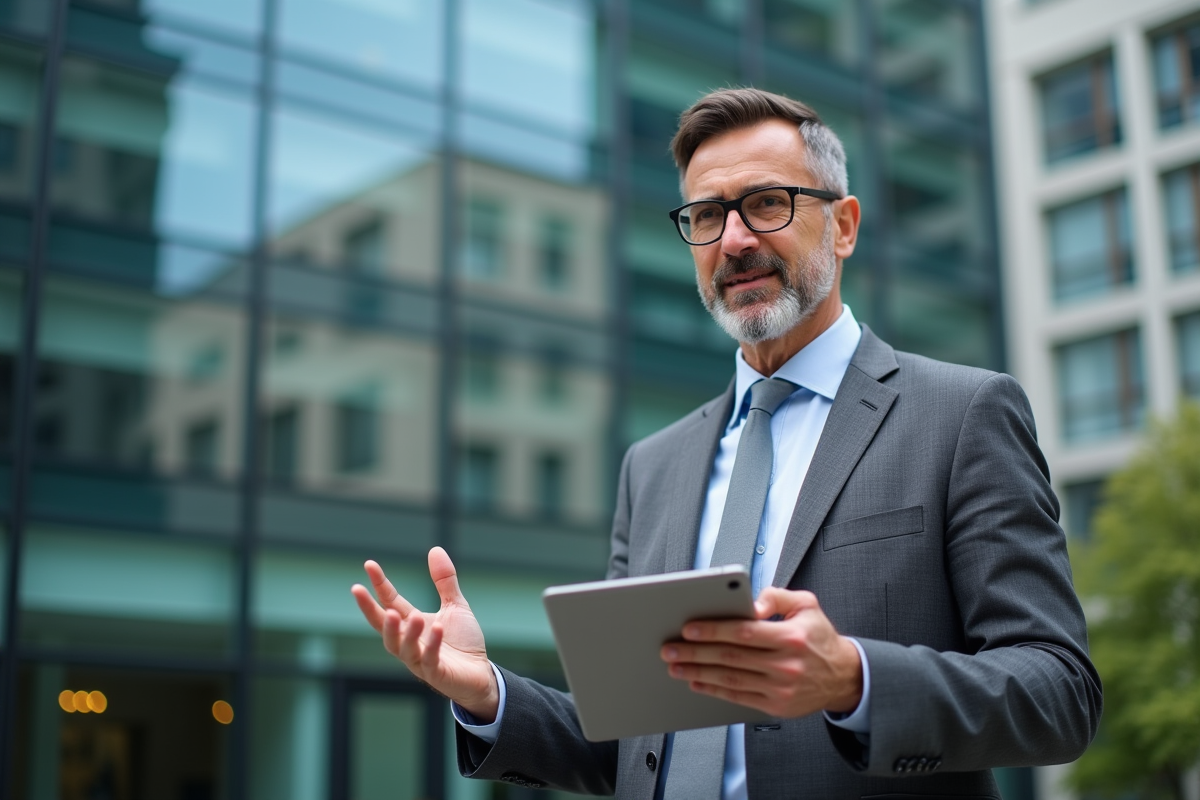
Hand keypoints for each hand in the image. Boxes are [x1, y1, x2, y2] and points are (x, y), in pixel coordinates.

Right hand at [351, 547, 499, 721]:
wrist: (480, 674)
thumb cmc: (463, 642)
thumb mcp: (455, 606)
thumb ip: (444, 581)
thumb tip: (435, 549)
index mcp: (411, 624)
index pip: (390, 602)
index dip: (379, 584)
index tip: (369, 564)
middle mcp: (410, 642)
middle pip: (383, 626)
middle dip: (368, 609)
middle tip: (357, 590)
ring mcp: (420, 660)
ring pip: (402, 647)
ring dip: (402, 630)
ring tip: (406, 614)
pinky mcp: (436, 673)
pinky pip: (430, 659)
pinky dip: (432, 644)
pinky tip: (437, 628)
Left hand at [659, 588, 861, 718]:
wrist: (843, 676)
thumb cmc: (818, 636)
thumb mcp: (806, 604)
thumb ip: (776, 596)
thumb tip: (751, 603)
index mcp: (791, 637)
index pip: (744, 632)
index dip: (714, 630)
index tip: (689, 628)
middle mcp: (785, 665)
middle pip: (731, 658)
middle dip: (696, 653)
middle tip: (670, 648)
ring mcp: (780, 688)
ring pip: (730, 680)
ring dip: (698, 673)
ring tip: (675, 665)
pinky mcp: (776, 705)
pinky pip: (738, 697)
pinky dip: (714, 691)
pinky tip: (697, 682)